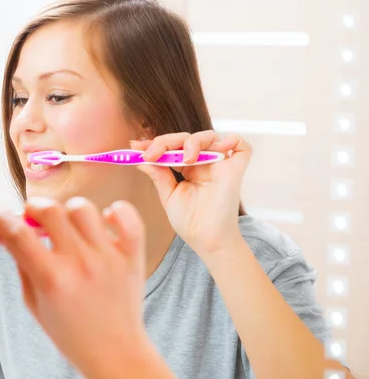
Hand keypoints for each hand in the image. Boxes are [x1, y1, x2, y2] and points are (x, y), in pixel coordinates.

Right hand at [0, 197, 149, 372]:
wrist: (114, 353)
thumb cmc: (70, 333)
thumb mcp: (34, 303)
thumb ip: (22, 264)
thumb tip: (7, 232)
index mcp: (52, 279)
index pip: (18, 233)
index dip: (1, 217)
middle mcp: (80, 263)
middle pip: (50, 211)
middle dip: (34, 208)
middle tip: (32, 217)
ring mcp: (108, 257)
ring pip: (84, 208)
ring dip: (68, 211)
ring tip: (67, 226)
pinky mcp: (131, 256)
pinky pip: (127, 216)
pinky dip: (117, 211)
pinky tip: (105, 221)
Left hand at [130, 131, 251, 254]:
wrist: (207, 241)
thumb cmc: (189, 222)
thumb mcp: (168, 195)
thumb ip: (158, 175)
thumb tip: (141, 159)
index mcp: (188, 168)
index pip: (172, 147)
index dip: (155, 144)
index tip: (135, 147)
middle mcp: (205, 163)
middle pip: (187, 139)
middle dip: (165, 142)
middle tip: (151, 153)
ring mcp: (221, 165)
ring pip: (210, 137)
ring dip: (193, 142)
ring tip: (185, 158)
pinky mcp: (236, 170)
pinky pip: (242, 147)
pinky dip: (233, 140)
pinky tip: (219, 147)